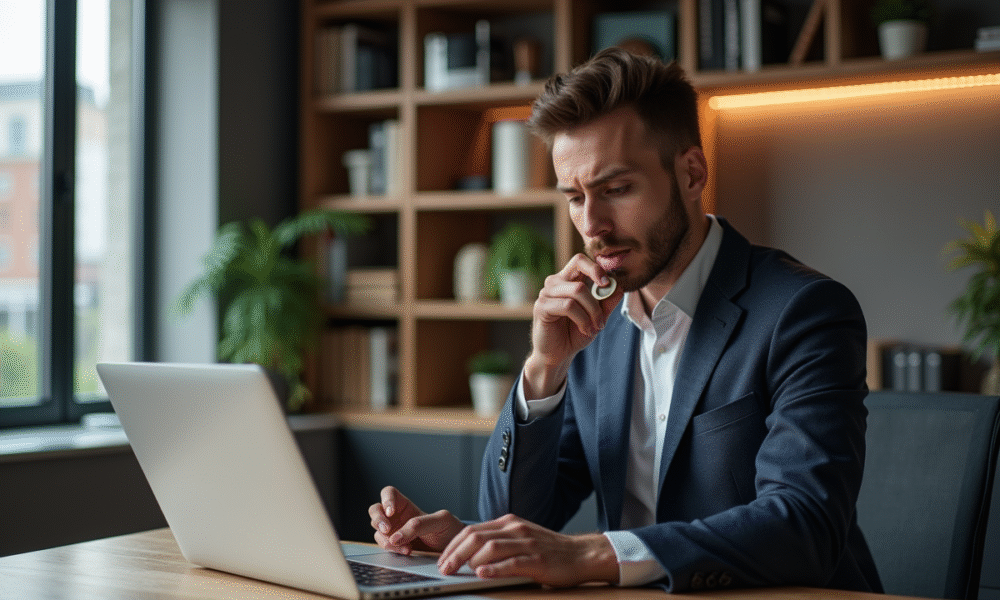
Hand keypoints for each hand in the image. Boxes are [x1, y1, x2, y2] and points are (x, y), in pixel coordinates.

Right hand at [368, 486, 464, 554]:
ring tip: (405, 546)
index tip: (391, 511)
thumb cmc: (448, 529)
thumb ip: (419, 524)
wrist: (453, 550)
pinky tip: (406, 551)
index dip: (386, 499)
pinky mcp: (395, 546)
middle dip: (378, 519)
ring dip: (386, 539)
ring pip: (377, 531)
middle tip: (387, 529)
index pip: (388, 493)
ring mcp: (394, 532)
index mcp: (406, 505)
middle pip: (375, 510)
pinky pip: (384, 546)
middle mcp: (397, 517)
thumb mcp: (440, 521)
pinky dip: (392, 549)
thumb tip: (395, 536)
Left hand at [437, 514, 618, 586]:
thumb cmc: (548, 549)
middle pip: (476, 536)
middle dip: (455, 552)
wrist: (580, 554)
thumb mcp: (520, 538)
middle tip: (443, 567)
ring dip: (468, 560)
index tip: (442, 559)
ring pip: (490, 547)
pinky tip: (481, 574)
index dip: (453, 545)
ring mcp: (526, 544)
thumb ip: (498, 541)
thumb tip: (469, 554)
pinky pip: (511, 563)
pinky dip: (494, 569)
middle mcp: (515, 529)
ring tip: (456, 571)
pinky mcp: (537, 560)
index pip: (471, 530)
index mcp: (508, 523)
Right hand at [524, 254, 623, 397]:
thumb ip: (607, 302)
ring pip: (577, 290)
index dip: (596, 267)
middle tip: (604, 313)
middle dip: (598, 287)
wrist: (558, 355)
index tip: (607, 283)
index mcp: (568, 280)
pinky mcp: (541, 307)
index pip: (580, 260)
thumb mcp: (597, 317)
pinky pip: (568, 305)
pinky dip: (582, 319)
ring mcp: (546, 293)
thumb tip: (620, 286)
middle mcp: (555, 282)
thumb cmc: (575, 333)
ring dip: (592, 311)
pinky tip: (585, 330)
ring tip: (595, 327)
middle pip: (579, 266)